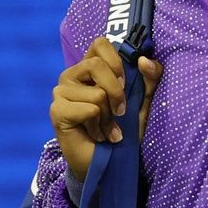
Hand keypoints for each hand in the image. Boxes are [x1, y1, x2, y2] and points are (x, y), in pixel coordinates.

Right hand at [51, 36, 162, 187]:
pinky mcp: (57, 111)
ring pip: (96, 93)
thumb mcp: (142, 102)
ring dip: (108, 117)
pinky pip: (89, 110)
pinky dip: (99, 126)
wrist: (110, 163)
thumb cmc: (123, 130)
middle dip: (116, 93)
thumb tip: (144, 60)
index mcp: (89, 68)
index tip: (124, 84)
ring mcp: (60, 93)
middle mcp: (71, 76)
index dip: (116, 61)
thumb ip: (149, 78)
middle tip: (119, 113)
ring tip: (105, 129)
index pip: (100, 43)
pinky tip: (96, 135)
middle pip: (97, 65)